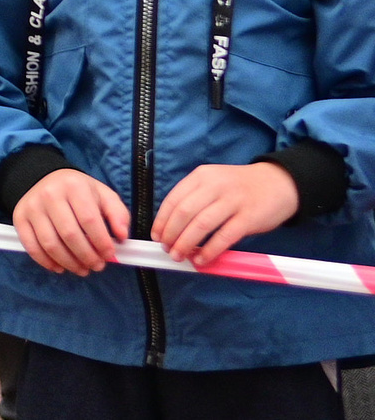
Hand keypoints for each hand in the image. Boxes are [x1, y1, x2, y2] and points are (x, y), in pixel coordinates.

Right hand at [12, 168, 130, 274]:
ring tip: (82, 269)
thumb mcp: (103, 195)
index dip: (101, 243)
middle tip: (97, 266)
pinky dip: (46, 262)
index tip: (110, 255)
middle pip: (69, 234)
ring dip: (69, 263)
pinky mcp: (19, 218)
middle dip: (87, 256)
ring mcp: (32, 207)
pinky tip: (60, 267)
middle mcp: (49, 195)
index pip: (89, 220)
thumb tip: (122, 236)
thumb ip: (118, 214)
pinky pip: (31, 246)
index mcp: (74, 186)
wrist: (44, 178)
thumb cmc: (78, 191)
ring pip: (50, 244)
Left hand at [153, 161, 298, 265]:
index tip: (156, 236)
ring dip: (186, 243)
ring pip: (201, 225)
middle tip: (167, 249)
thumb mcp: (214, 182)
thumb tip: (172, 227)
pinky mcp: (249, 217)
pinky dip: (209, 250)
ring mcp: (233, 201)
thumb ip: (195, 198)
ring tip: (179, 256)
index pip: (173, 199)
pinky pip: (224, 237)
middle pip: (184, 212)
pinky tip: (202, 260)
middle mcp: (215, 186)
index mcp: (201, 176)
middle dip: (171, 234)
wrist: (279, 183)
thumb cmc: (240, 187)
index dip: (162, 220)